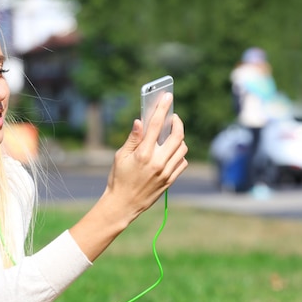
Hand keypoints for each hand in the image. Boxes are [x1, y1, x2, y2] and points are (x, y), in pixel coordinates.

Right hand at [105, 93, 187, 221]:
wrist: (123, 204)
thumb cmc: (118, 179)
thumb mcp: (120, 156)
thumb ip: (133, 139)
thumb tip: (139, 121)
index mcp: (143, 153)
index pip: (156, 125)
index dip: (162, 108)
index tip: (167, 96)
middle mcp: (158, 162)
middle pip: (177, 135)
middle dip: (177, 123)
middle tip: (173, 117)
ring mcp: (166, 172)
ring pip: (182, 148)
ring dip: (179, 138)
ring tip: (171, 135)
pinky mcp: (170, 181)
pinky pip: (182, 162)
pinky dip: (180, 154)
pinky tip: (171, 152)